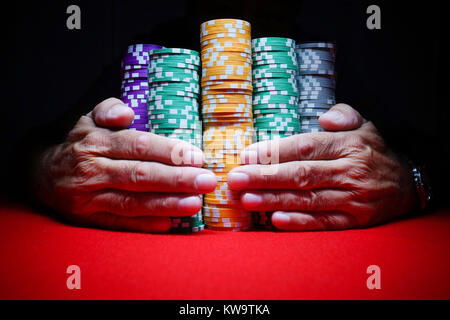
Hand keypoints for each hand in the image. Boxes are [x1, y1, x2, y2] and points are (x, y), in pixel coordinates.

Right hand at [33, 98, 216, 232]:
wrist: (41, 174)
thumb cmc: (79, 144)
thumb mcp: (88, 119)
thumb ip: (109, 110)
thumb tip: (127, 113)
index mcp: (97, 142)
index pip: (138, 146)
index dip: (169, 152)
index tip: (198, 158)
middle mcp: (93, 169)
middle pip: (140, 175)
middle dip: (177, 179)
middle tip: (207, 182)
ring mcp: (89, 197)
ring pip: (132, 202)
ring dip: (166, 204)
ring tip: (196, 204)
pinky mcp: (87, 218)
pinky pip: (119, 222)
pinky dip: (144, 225)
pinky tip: (169, 224)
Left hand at [227, 104, 417, 230]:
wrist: (410, 183)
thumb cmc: (374, 151)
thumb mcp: (365, 125)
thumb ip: (343, 115)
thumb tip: (323, 118)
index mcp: (348, 145)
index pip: (305, 147)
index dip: (274, 152)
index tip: (246, 155)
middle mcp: (350, 171)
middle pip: (301, 174)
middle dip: (265, 177)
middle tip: (235, 179)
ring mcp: (353, 198)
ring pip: (308, 200)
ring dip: (274, 200)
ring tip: (246, 199)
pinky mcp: (355, 221)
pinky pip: (324, 223)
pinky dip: (299, 223)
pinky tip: (275, 221)